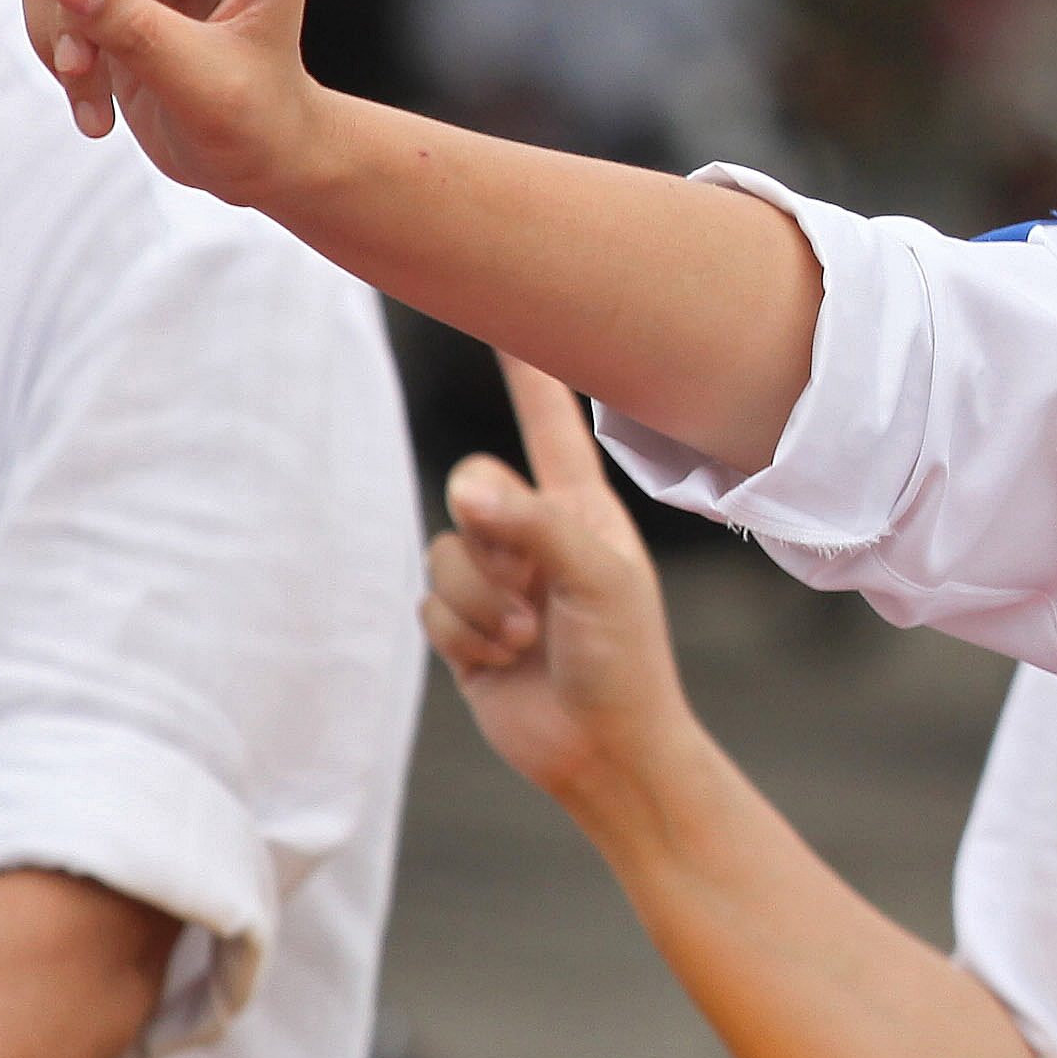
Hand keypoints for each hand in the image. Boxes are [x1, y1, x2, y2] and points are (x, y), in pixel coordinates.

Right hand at [422, 354, 697, 818]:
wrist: (604, 749)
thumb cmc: (626, 657)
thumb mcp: (598, 578)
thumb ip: (534, 525)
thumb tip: (466, 491)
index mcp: (582, 505)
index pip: (547, 419)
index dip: (523, 367)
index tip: (503, 308)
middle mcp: (536, 531)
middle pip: (470, 487)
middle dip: (492, 541)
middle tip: (530, 590)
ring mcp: (498, 578)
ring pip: (444, 553)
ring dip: (482, 603)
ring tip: (530, 637)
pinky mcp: (465, 625)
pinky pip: (430, 605)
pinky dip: (464, 635)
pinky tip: (504, 661)